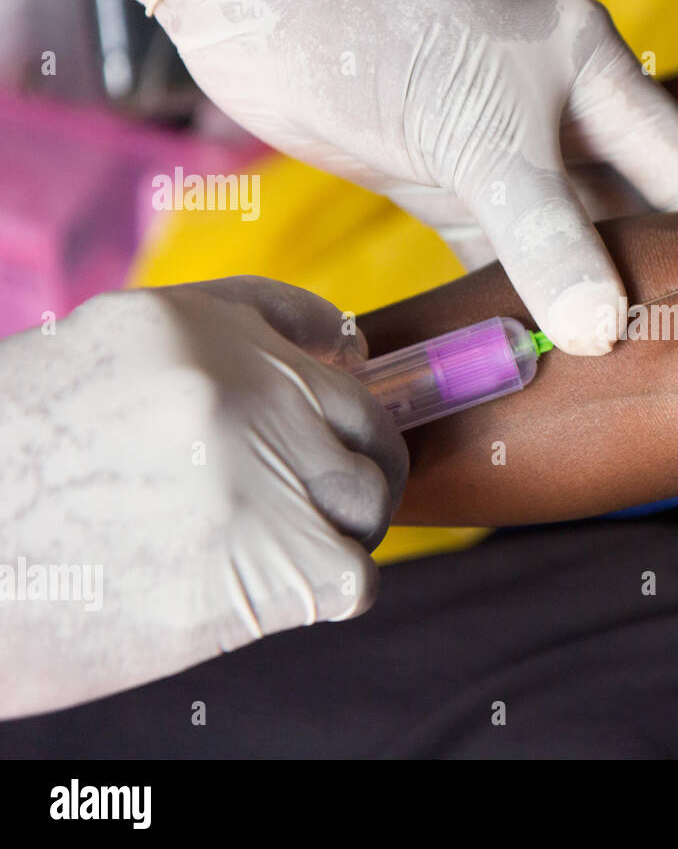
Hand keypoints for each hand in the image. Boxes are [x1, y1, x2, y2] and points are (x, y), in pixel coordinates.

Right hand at [0, 277, 407, 717]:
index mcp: (178, 324)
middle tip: (306, 504)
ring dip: (333, 529)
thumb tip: (287, 383)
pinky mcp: (272, 559)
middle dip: (341, 460)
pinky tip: (266, 596)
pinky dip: (320, 592)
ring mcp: (258, 465)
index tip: (337, 391)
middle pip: (357, 414)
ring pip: (365, 494)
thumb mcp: (73, 380)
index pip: (301, 321)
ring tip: (266, 555)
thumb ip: (176, 372)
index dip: (329, 365)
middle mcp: (233, 381)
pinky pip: (350, 574)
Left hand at [117, 0, 677, 353]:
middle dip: (646, 286)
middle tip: (671, 372)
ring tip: (609, 382)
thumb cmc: (383, 28)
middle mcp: (563, 118)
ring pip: (563, 244)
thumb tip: (601, 332)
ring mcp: (503, 155)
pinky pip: (498, 256)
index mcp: (598, 78)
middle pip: (630, 217)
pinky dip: (511, 301)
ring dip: (577, 303)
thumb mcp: (481, 133)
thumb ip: (544, 234)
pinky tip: (529, 352)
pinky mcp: (447, 184)